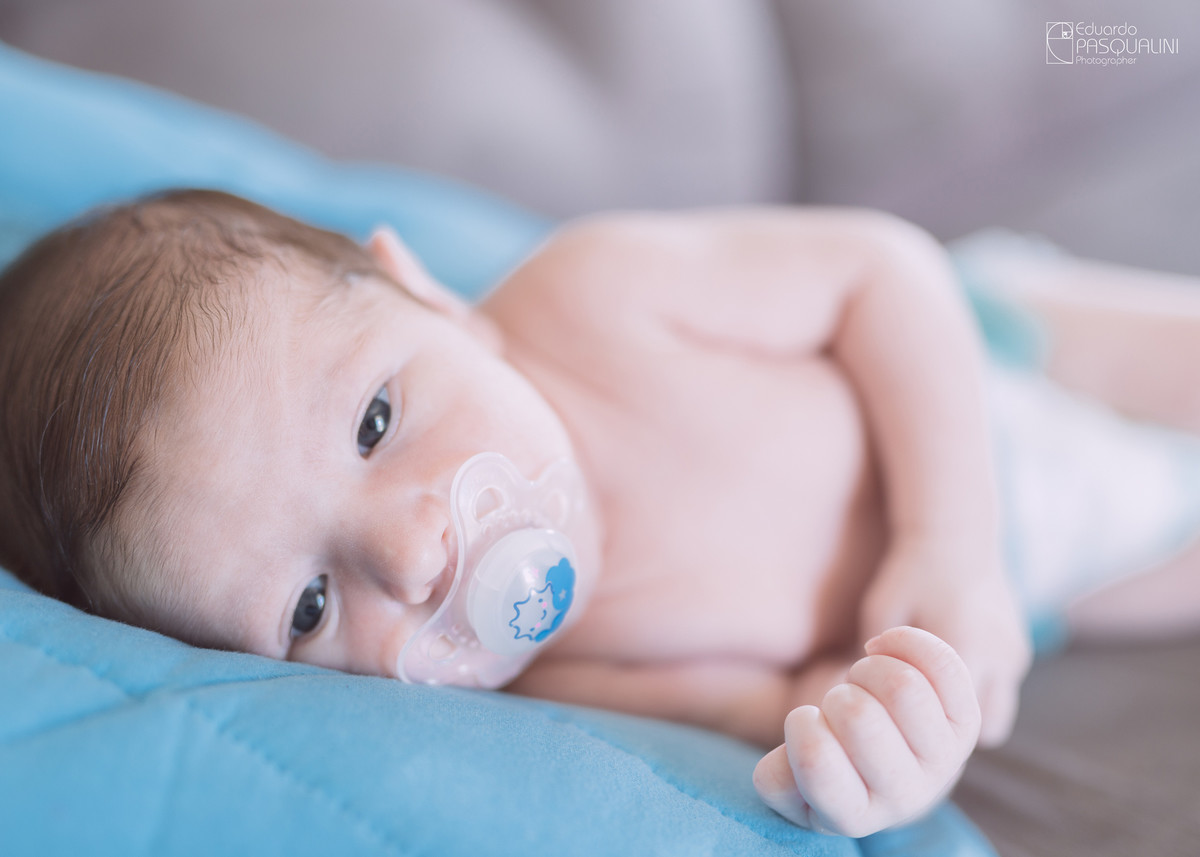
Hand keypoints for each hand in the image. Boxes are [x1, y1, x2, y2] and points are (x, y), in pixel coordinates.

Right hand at [753, 627, 980, 836]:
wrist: (884, 758)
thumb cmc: (829, 761)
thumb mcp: (790, 780)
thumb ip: (777, 776)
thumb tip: (804, 742)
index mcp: (852, 815)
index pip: (817, 762)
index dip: (801, 726)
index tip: (805, 720)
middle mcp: (904, 797)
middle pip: (860, 716)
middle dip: (836, 695)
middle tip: (838, 703)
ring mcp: (942, 759)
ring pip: (902, 687)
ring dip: (869, 669)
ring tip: (862, 682)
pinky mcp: (966, 721)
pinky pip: (942, 665)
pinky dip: (904, 642)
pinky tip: (882, 650)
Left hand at [859, 535, 1031, 745]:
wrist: (955, 531)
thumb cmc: (909, 571)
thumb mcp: (881, 610)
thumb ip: (877, 660)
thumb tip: (872, 704)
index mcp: (963, 647)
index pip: (948, 717)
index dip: (922, 724)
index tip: (897, 715)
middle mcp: (999, 656)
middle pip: (984, 729)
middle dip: (953, 728)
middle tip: (919, 715)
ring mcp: (1016, 654)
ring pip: (997, 713)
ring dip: (968, 711)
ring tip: (934, 695)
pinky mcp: (1021, 648)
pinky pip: (1002, 689)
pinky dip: (977, 688)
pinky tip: (950, 668)